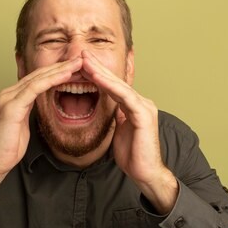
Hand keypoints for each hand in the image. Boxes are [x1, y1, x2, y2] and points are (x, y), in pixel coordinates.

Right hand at [0, 57, 82, 209]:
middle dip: (60, 66)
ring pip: (38, 78)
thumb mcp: (21, 125)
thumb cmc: (6, 148)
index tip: (75, 68)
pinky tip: (66, 75)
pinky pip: (34, 88)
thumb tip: (39, 106)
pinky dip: (52, 80)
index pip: (37, 80)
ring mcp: (9, 98)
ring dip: (60, 70)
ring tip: (78, 63)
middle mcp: (9, 93)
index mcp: (12, 97)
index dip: (56, 73)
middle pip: (38, 74)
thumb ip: (28, 111)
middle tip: (80, 59)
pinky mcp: (11, 106)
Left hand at [80, 51, 177, 213]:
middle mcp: (141, 103)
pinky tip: (97, 78)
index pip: (113, 87)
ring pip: (119, 86)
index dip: (98, 75)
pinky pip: (125, 97)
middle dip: (98, 67)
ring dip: (101, 72)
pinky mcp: (144, 115)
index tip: (81, 65)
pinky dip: (110, 87)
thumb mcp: (120, 132)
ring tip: (86, 61)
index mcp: (134, 106)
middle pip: (116, 82)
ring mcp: (144, 107)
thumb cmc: (133, 156)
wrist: (146, 174)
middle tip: (82, 54)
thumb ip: (117, 118)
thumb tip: (110, 109)